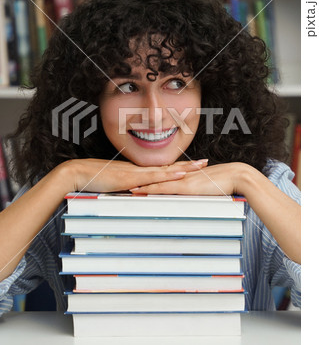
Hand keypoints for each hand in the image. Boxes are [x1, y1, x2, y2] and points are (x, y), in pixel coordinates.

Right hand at [60, 158, 208, 192]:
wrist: (79, 174)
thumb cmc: (94, 181)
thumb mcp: (115, 188)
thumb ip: (127, 192)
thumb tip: (135, 199)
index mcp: (139, 172)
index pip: (163, 170)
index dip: (178, 168)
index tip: (193, 167)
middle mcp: (141, 170)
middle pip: (169, 167)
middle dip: (189, 165)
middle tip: (206, 162)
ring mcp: (137, 172)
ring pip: (166, 169)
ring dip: (184, 167)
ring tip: (201, 166)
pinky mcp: (131, 177)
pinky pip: (153, 177)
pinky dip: (168, 175)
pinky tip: (180, 174)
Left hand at [129, 162, 245, 194]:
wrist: (236, 176)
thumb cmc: (226, 182)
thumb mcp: (209, 187)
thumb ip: (200, 190)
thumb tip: (196, 196)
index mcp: (186, 175)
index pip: (164, 177)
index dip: (150, 179)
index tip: (138, 182)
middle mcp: (181, 176)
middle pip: (157, 178)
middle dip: (141, 181)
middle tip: (125, 183)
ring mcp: (182, 180)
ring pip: (157, 182)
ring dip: (141, 184)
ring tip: (126, 187)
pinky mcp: (186, 187)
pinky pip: (165, 188)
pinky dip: (152, 190)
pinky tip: (141, 192)